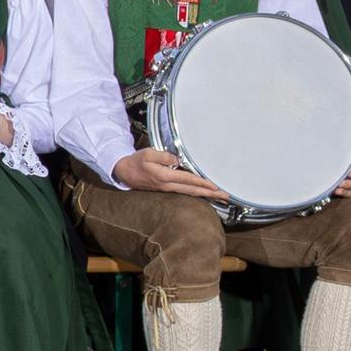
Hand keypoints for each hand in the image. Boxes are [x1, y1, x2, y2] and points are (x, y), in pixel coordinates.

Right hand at [113, 146, 229, 201]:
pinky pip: (185, 192)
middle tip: (226, 196)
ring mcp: (167, 189)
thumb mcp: (147, 154)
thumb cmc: (136, 161)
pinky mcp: (166, 189)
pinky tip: (203, 193)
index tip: (215, 186)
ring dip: (206, 195)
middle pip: (193, 191)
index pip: (188, 180)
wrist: (124, 172)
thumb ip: (164, 156)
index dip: (203, 183)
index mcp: (164, 176)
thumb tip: (178, 160)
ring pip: (190, 193)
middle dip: (210, 194)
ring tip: (220, 196)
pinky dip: (197, 193)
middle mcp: (167, 185)